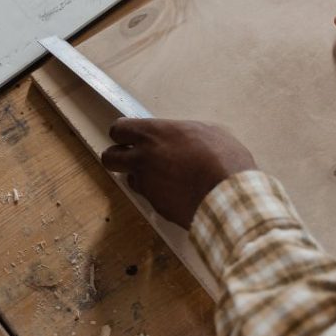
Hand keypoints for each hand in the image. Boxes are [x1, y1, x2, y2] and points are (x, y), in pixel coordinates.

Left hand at [101, 119, 255, 227]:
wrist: (227, 197)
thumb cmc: (222, 158)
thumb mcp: (207, 131)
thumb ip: (184, 133)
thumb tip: (182, 136)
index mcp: (154, 134)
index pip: (118, 129)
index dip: (122, 133)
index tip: (130, 136)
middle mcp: (143, 158)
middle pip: (109, 157)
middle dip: (117, 156)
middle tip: (133, 157)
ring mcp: (147, 184)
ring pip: (128, 179)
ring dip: (139, 177)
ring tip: (161, 177)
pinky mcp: (155, 205)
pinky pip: (148, 197)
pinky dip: (158, 195)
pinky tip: (176, 193)